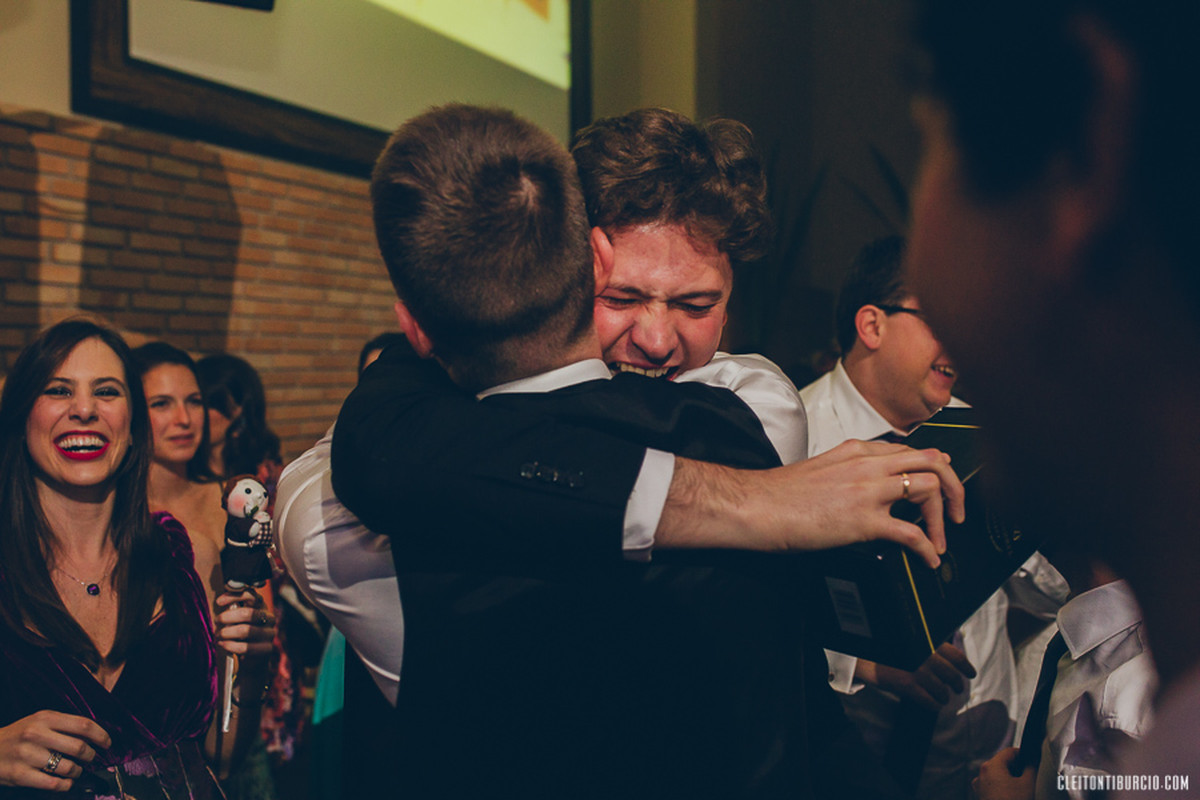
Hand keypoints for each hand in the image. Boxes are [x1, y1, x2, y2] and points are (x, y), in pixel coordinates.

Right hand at [0, 710, 109, 790]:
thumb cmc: (19, 734)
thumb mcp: (39, 721)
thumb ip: (64, 725)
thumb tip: (95, 734)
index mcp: (45, 718)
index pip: (84, 725)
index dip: (101, 735)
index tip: (107, 743)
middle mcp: (37, 734)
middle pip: (79, 747)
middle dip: (91, 756)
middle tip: (91, 758)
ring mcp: (27, 756)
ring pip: (68, 767)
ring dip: (78, 771)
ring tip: (76, 770)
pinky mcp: (20, 775)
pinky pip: (54, 783)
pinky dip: (66, 785)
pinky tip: (66, 782)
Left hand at [214, 588, 275, 656]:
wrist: (253, 660)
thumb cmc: (242, 636)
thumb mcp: (239, 620)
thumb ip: (234, 611)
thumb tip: (221, 602)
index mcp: (262, 607)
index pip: (252, 595)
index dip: (234, 596)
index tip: (219, 601)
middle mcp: (268, 618)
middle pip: (248, 613)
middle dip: (227, 617)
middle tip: (217, 621)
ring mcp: (269, 633)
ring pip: (245, 630)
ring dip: (226, 632)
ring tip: (218, 635)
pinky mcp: (267, 648)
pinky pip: (246, 647)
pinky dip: (231, 645)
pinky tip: (223, 644)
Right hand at [661, 440, 964, 567]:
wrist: (757, 505)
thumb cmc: (780, 494)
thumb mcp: (823, 468)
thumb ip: (850, 470)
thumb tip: (866, 487)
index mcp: (858, 450)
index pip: (910, 450)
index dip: (933, 468)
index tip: (941, 485)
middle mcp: (868, 464)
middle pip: (932, 462)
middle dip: (954, 487)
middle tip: (956, 512)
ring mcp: (868, 490)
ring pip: (928, 489)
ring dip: (942, 518)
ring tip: (940, 540)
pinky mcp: (863, 520)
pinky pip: (911, 532)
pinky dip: (927, 548)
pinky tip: (928, 559)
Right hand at [869, 643, 975, 711]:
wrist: (863, 655)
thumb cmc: (888, 650)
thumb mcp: (911, 642)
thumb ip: (929, 647)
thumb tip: (950, 662)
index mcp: (927, 642)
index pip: (956, 656)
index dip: (966, 667)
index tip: (970, 674)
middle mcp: (925, 655)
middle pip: (951, 675)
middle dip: (957, 684)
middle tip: (957, 689)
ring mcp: (916, 670)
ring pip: (941, 690)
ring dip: (944, 697)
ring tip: (943, 698)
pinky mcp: (907, 684)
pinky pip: (929, 700)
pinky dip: (934, 705)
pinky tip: (934, 706)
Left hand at [972, 747, 1034, 799]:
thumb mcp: (1028, 784)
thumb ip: (1032, 767)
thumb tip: (1032, 759)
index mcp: (991, 765)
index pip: (1010, 752)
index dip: (1025, 755)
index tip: (1035, 763)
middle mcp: (982, 773)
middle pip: (1004, 763)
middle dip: (1019, 769)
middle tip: (1032, 777)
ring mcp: (980, 786)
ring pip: (1000, 776)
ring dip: (1012, 780)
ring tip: (1025, 789)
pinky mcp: (982, 797)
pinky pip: (995, 787)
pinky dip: (1005, 789)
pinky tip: (1016, 796)